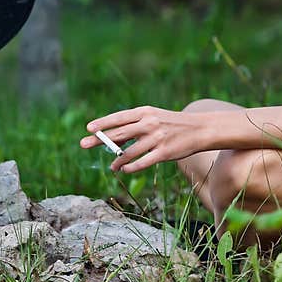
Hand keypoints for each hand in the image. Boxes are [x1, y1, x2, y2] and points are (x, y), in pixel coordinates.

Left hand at [79, 106, 203, 173]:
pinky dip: (130, 167)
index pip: (119, 118)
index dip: (103, 123)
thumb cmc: (172, 124)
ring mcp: (156, 138)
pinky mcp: (163, 153)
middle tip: (83, 144)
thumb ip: (135, 125)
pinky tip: (123, 169)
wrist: (199, 129)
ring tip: (111, 166)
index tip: (88, 128)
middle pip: (118, 134)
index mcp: (145, 112)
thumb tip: (112, 136)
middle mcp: (149, 124)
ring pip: (128, 152)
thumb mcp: (154, 117)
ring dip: (116, 160)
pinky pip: (142, 162)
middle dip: (99, 140)